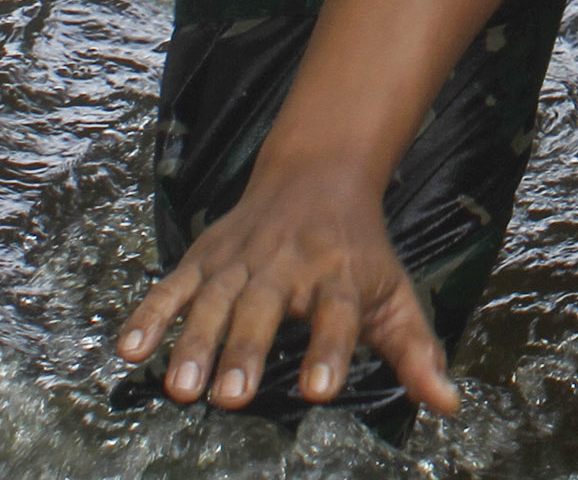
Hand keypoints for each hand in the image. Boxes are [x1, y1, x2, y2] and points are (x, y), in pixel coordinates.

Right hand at [113, 157, 459, 418]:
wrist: (318, 173)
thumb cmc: (359, 249)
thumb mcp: (395, 292)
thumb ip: (416, 351)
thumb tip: (448, 405)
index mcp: (338, 276)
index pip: (337, 315)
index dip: (328, 350)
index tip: (319, 390)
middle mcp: (288, 265)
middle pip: (265, 309)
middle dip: (247, 351)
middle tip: (232, 397)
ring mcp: (241, 259)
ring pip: (214, 300)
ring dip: (194, 342)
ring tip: (181, 388)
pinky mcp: (205, 257)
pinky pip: (172, 286)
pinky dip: (149, 314)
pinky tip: (128, 349)